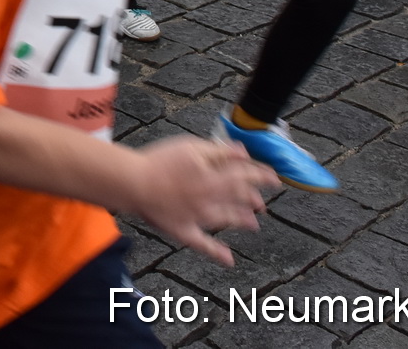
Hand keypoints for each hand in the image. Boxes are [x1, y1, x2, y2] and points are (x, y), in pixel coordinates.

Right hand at [130, 136, 274, 264]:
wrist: (133, 183)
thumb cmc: (159, 162)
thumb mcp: (191, 147)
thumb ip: (219, 151)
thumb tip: (242, 153)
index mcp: (214, 177)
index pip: (245, 175)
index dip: (261, 176)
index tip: (274, 178)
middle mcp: (211, 200)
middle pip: (237, 200)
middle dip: (253, 200)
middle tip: (262, 203)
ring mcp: (198, 218)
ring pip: (225, 220)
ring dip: (241, 222)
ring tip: (253, 225)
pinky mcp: (183, 231)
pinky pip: (202, 245)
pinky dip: (216, 253)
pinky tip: (229, 260)